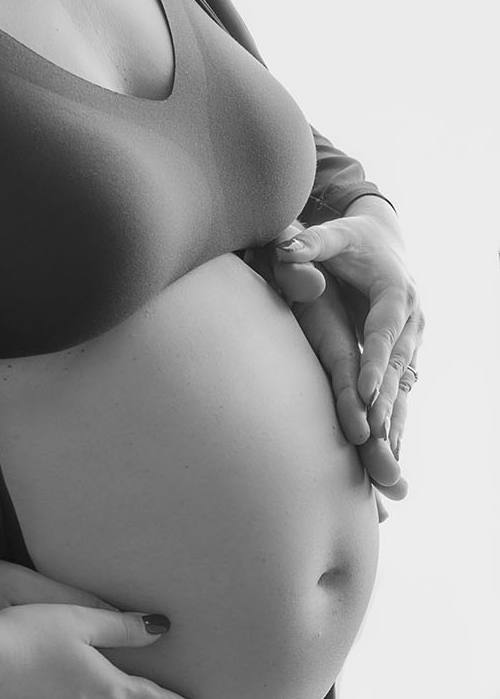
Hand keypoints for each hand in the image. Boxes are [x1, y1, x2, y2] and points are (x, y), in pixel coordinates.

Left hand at [274, 204, 423, 461]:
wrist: (384, 241)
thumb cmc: (352, 239)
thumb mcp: (335, 235)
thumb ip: (311, 243)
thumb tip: (286, 249)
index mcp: (395, 292)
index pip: (383, 331)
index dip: (374, 360)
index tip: (364, 390)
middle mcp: (411, 319)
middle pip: (398, 367)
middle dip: (386, 404)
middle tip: (371, 438)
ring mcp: (412, 340)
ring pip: (404, 387)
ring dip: (396, 424)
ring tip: (386, 463)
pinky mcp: (406, 355)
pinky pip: (402, 393)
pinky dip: (397, 423)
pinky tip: (389, 457)